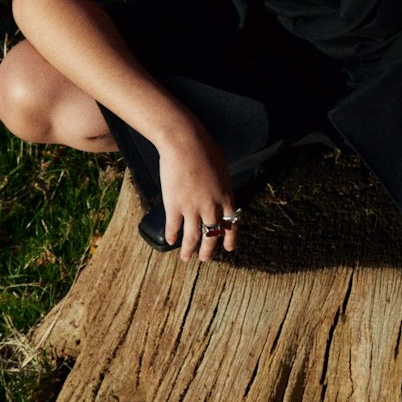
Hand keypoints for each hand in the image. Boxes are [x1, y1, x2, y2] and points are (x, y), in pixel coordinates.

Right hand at [157, 124, 239, 262]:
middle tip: (205, 258)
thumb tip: (220, 192)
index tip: (228, 248)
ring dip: (189, 250)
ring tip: (186, 258)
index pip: (231, 224)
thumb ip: (221, 185)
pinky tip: (170, 241)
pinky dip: (171, 236)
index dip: (230, 238)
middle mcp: (211, 206)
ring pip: (193, 237)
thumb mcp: (221, 169)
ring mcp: (192, 208)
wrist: (184, 143)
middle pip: (212, 235)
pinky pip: (173, 228)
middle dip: (208, 250)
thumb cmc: (204, 149)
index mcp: (225, 196)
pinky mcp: (174, 206)